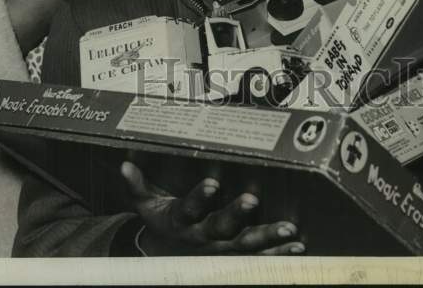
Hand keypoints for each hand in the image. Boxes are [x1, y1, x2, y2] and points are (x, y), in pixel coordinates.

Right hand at [121, 161, 304, 255]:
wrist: (165, 256)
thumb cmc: (160, 221)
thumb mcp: (144, 204)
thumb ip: (137, 184)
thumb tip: (125, 164)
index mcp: (181, 220)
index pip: (189, 208)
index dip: (200, 197)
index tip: (213, 182)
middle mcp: (202, 237)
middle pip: (221, 228)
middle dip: (237, 215)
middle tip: (252, 201)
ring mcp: (221, 249)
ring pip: (246, 246)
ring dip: (267, 238)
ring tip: (289, 229)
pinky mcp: (236, 257)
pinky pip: (259, 257)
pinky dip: (279, 253)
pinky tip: (297, 246)